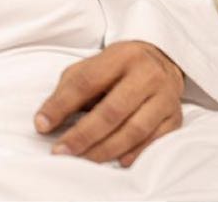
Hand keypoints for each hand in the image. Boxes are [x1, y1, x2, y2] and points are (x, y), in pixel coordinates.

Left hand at [34, 40, 183, 166]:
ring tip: (84, 159)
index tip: (42, 126)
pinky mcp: (175, 116)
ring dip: (105, 149)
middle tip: (62, 152)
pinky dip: (135, 153)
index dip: (61, 106)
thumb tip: (44, 122)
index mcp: (120, 56)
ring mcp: (165, 97)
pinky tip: (117, 160)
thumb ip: (68, 91)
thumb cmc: (116, 68)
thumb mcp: (90, 68)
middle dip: (83, 135)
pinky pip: (155, 140)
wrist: (161, 61)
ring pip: (134, 130)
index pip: (86, 83)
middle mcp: (147, 75)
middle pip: (112, 111)